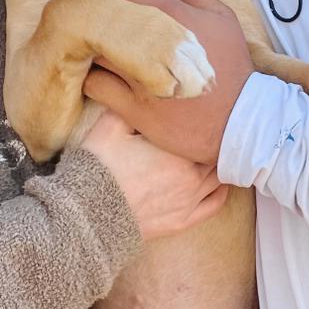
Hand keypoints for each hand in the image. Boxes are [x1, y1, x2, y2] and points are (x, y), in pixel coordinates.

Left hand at [77, 0, 253, 164]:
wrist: (242, 120)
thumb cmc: (231, 65)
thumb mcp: (220, 17)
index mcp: (171, 15)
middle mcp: (152, 44)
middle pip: (97, 16)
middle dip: (78, 10)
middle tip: (71, 11)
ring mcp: (140, 78)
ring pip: (91, 51)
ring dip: (81, 44)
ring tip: (78, 42)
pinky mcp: (134, 109)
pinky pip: (95, 86)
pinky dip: (89, 76)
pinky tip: (92, 73)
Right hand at [80, 110, 227, 240]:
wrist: (87, 212)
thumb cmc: (99, 167)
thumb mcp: (111, 125)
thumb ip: (132, 105)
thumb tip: (143, 86)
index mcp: (179, 151)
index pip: (208, 132)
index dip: (208, 121)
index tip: (208, 114)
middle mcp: (192, 177)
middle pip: (217, 155)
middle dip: (213, 143)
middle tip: (212, 132)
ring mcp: (189, 202)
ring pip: (219, 179)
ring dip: (219, 165)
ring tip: (216, 153)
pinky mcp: (182, 222)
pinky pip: (214, 205)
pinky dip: (220, 192)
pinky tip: (220, 183)